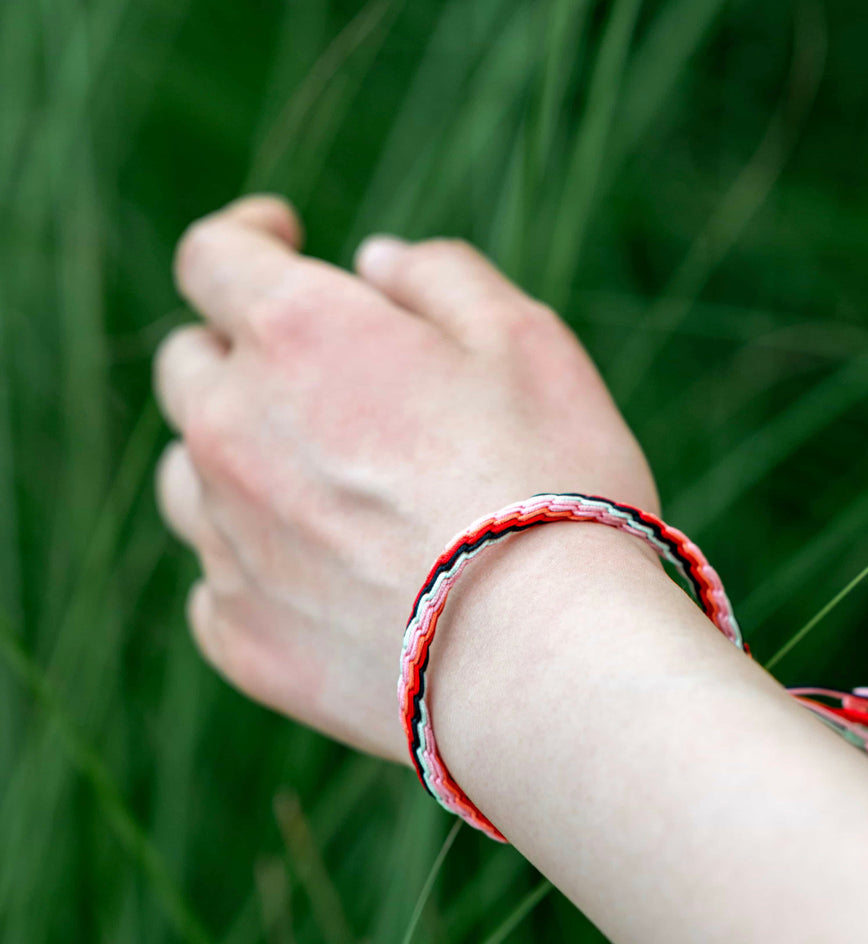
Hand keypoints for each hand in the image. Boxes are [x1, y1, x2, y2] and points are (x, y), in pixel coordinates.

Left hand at [154, 195, 657, 762]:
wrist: (545, 659)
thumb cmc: (553, 484)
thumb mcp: (526, 340)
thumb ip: (440, 276)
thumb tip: (372, 263)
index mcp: (297, 335)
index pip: (214, 255)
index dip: (247, 235)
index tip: (284, 239)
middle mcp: (233, 431)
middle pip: (189, 367)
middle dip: (241, 352)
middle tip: (318, 377)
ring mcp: (228, 544)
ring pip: (190, 475)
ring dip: (235, 459)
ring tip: (322, 484)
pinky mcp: (243, 639)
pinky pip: (216, 583)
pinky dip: (255, 564)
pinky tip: (323, 577)